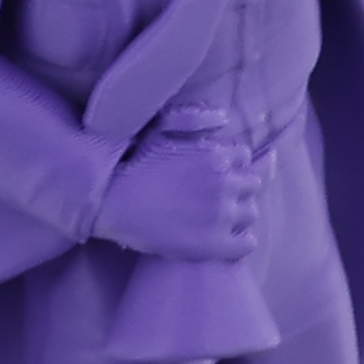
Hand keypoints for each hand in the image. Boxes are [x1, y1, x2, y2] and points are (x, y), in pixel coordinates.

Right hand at [93, 127, 267, 260]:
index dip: (229, 165)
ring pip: (251, 212)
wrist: (112, 203)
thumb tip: (226, 118)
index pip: (243, 157)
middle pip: (251, 184)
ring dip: (238, 213)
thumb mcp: (160, 128)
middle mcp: (225, 183)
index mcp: (216, 155)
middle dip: (237, 188)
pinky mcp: (215, 244)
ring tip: (217, 219)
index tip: (214, 174)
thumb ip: (194, 119)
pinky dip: (240, 240)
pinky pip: (247, 243)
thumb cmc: (132, 164)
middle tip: (214, 197)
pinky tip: (223, 239)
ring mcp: (222, 215)